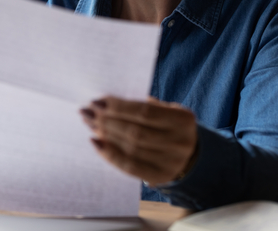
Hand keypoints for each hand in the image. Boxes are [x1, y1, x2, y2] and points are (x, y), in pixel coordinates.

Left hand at [80, 96, 197, 185]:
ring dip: (106, 135)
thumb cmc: (169, 126)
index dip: (118, 107)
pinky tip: (96, 143)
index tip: (97, 101)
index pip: (144, 112)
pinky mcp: (160, 176)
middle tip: (88, 113)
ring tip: (90, 124)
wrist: (190, 155)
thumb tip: (105, 103)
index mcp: (182, 119)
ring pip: (130, 149)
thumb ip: (142, 106)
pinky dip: (110, 154)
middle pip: (135, 132)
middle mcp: (180, 141)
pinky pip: (130, 166)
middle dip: (107, 121)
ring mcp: (171, 162)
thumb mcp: (166, 110)